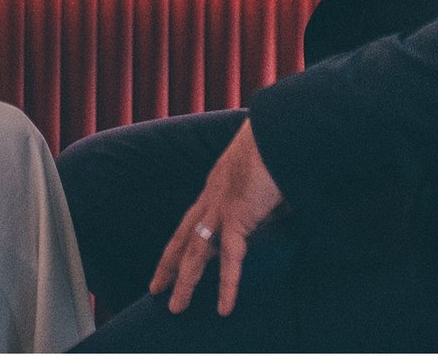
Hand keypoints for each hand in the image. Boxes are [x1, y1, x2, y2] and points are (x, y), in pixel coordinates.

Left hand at [150, 119, 284, 317]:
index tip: (172, 259)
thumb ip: (268, 200)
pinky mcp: (237, 216)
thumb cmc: (277, 148)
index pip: (192, 220)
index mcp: (217, 186)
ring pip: (196, 252)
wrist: (278, 130)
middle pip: (183, 237)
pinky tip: (223, 307)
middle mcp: (212, 197)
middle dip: (169, 264)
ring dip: (185, 281)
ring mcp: (221, 207)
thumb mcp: (268, 180)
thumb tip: (281, 210)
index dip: (180, 241)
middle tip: (156, 288)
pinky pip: (230, 258)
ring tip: (176, 307)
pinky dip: (227, 284)